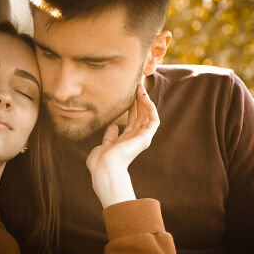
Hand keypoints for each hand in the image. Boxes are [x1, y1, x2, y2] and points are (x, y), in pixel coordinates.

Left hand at [86, 83, 159, 207]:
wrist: (104, 168)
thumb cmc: (100, 162)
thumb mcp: (104, 145)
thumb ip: (110, 136)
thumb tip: (112, 126)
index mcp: (126, 141)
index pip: (133, 120)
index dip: (132, 106)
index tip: (129, 94)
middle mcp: (136, 139)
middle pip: (141, 115)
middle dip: (139, 100)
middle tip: (136, 85)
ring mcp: (142, 138)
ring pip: (148, 115)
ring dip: (145, 100)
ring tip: (140, 87)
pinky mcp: (146, 137)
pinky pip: (153, 119)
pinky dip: (150, 107)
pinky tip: (144, 96)